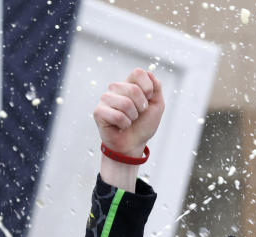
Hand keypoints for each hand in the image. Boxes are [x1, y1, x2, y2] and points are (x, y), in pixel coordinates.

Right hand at [93, 68, 164, 190]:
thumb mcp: (157, 106)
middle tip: (138, 115)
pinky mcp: (99, 111)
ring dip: (132, 117)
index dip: (147, 87)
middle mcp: (116, 88)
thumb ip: (156, 88)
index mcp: (129, 83)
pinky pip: (117, 115)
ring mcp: (105, 99)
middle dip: (142, 107)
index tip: (148, 100)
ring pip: (125, 103)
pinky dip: (124, 124)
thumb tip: (150, 72)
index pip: (138, 72)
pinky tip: (120, 126)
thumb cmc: (143, 125)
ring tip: (129, 121)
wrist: (133, 144)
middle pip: (133, 89)